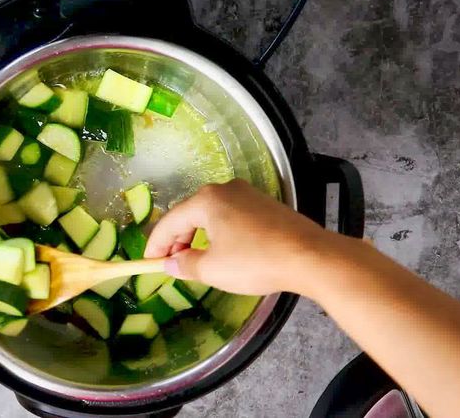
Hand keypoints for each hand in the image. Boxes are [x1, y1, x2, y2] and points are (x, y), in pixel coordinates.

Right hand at [145, 179, 345, 295]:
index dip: (156, 244)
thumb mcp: (212, 269)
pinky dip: (220, 234)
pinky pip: (233, 218)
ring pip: (212, 216)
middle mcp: (226, 190)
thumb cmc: (256, 261)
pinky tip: (224, 252)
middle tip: (171, 264)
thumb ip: (185, 265)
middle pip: (190, 215)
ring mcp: (249, 195)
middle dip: (178, 240)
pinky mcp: (267, 207)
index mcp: (207, 200)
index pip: (170, 221)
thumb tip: (171, 264)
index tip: (149, 262)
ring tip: (196, 261)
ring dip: (199, 237)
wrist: (310, 257)